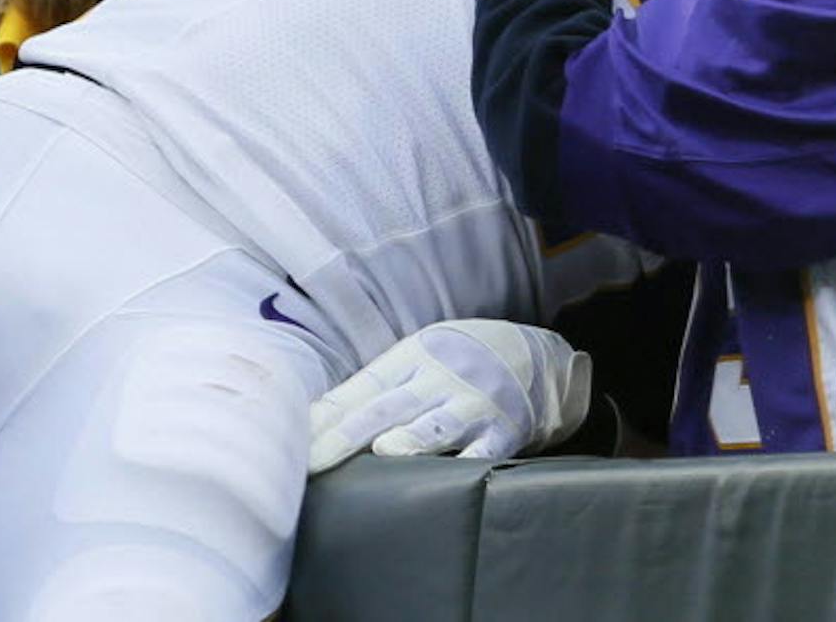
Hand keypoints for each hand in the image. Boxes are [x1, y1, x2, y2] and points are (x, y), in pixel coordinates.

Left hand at [308, 320, 592, 470]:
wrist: (543, 356)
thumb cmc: (465, 360)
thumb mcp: (422, 356)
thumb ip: (377, 386)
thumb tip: (315, 420)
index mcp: (413, 356)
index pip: (360, 389)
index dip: (326, 416)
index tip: (292, 443)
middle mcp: (440, 378)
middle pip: (385, 407)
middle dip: (346, 434)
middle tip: (311, 459)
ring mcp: (473, 406)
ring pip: (436, 425)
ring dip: (410, 439)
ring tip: (386, 450)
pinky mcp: (504, 433)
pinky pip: (483, 453)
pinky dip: (466, 466)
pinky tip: (450, 480)